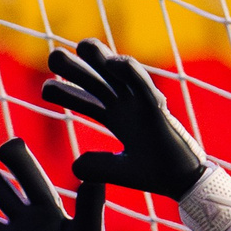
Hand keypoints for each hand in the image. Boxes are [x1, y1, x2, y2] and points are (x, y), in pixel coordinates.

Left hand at [43, 38, 207, 199]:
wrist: (183, 182)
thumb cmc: (156, 174)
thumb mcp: (119, 172)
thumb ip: (97, 167)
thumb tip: (75, 165)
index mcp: (117, 118)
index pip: (85, 98)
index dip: (64, 92)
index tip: (46, 90)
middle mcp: (127, 105)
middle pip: (95, 78)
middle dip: (74, 67)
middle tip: (54, 58)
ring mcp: (140, 103)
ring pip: (116, 70)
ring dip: (99, 56)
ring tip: (82, 47)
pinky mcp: (156, 106)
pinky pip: (142, 82)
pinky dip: (128, 70)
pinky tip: (113, 62)